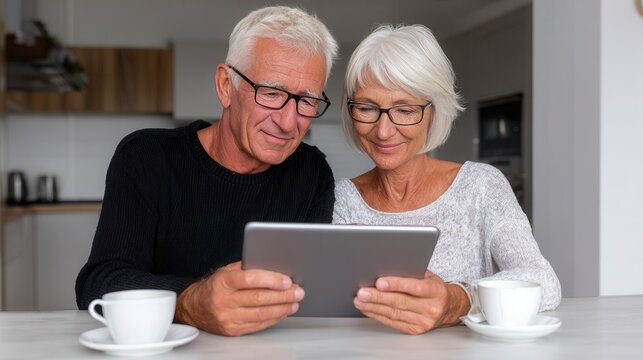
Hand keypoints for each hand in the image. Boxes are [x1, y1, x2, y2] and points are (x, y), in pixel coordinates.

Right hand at [175, 261, 303, 335]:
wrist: (195, 307)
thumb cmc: (216, 286)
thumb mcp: (227, 271)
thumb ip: (248, 268)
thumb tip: (275, 268)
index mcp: (223, 282)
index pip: (250, 279)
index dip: (271, 280)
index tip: (287, 280)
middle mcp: (224, 301)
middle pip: (259, 298)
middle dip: (283, 295)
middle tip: (298, 291)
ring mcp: (228, 317)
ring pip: (261, 314)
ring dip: (282, 308)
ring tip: (294, 302)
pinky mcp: (232, 330)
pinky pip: (258, 325)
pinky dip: (273, 318)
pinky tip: (282, 312)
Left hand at [353, 271, 469, 334]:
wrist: (449, 307)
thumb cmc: (434, 288)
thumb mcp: (428, 276)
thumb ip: (411, 273)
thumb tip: (386, 267)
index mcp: (435, 291)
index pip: (414, 287)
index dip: (396, 284)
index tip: (379, 282)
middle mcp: (431, 308)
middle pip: (400, 302)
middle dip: (378, 297)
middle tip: (362, 292)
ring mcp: (423, 321)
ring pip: (394, 314)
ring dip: (374, 307)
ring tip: (360, 301)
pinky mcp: (415, 330)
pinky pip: (393, 323)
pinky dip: (378, 316)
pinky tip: (368, 310)